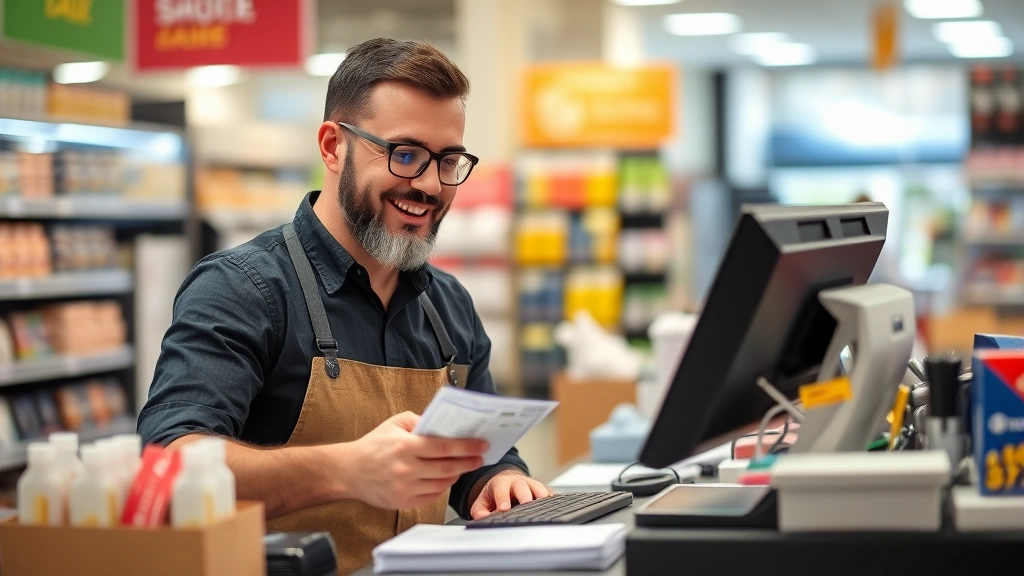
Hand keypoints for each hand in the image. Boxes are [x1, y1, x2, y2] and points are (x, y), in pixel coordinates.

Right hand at [341, 411, 487, 510]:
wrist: (349, 471)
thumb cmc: (374, 445)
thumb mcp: (394, 423)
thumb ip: (420, 421)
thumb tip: (445, 426)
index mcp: (405, 446)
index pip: (443, 446)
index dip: (466, 446)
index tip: (482, 445)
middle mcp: (406, 469)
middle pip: (447, 467)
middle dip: (468, 462)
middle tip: (480, 457)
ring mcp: (405, 488)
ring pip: (442, 483)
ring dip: (457, 474)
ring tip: (464, 466)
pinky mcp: (403, 502)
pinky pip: (432, 495)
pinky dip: (442, 486)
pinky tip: (445, 477)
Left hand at [470, 469, 550, 518]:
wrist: (507, 481)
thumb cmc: (494, 495)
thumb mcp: (483, 501)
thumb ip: (480, 510)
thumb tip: (482, 518)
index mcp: (501, 483)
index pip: (501, 490)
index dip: (503, 498)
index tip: (504, 508)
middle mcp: (517, 482)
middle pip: (522, 487)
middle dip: (524, 496)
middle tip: (525, 505)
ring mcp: (532, 485)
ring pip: (539, 489)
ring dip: (541, 498)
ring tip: (542, 508)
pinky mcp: (543, 490)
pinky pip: (550, 494)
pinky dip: (551, 501)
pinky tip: (552, 509)